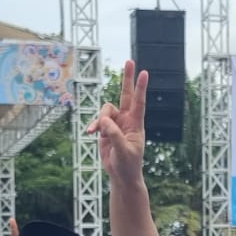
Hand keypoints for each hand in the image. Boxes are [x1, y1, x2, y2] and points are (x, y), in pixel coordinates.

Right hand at [88, 60, 148, 182]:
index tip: (144, 73)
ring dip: (100, 121)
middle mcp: (127, 120)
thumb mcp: (122, 150)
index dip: (140, 87)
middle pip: (125, 94)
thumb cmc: (128, 164)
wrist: (122, 175)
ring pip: (105, 111)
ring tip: (98, 134)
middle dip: (127, 78)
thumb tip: (103, 121)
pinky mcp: (106, 129)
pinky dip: (94, 126)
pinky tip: (91, 133)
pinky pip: (97, 121)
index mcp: (136, 124)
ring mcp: (115, 123)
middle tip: (129, 61)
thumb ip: (113, 134)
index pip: (139, 102)